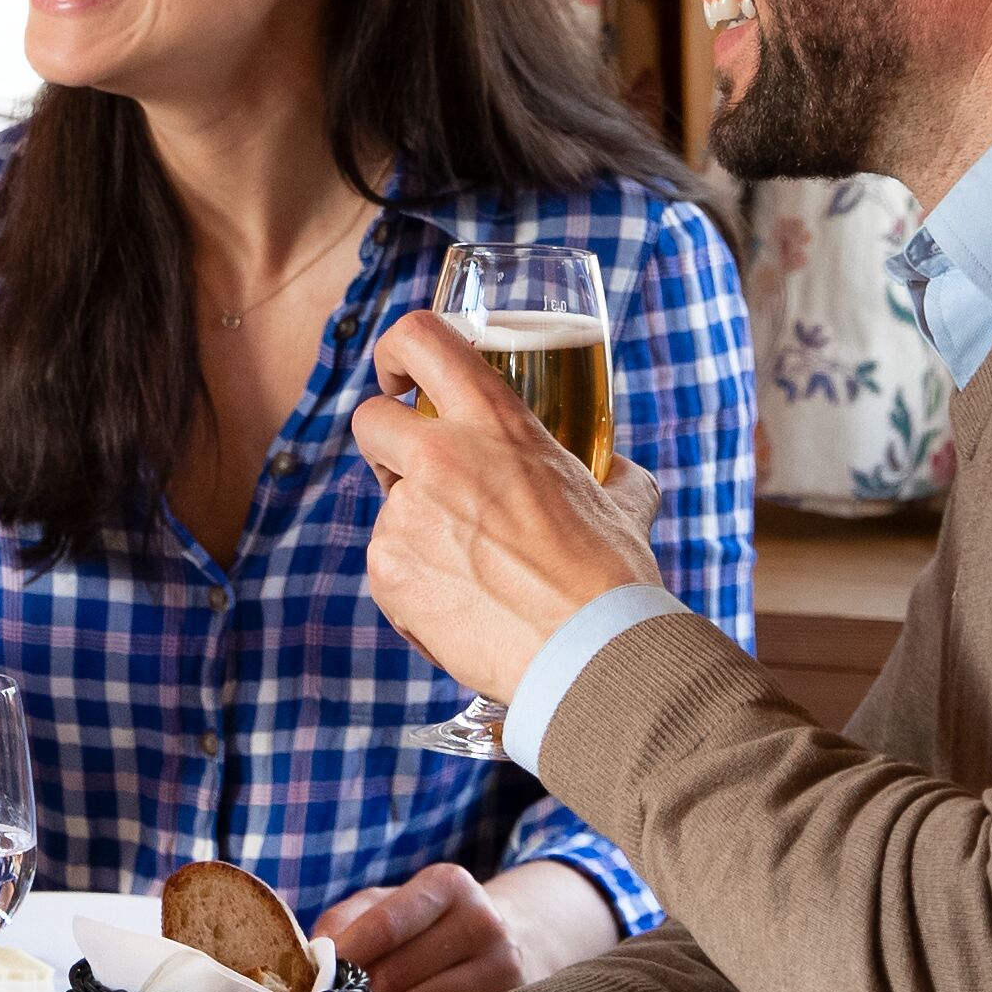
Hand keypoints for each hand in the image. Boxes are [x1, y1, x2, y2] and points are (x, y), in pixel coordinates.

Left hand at [317, 859, 626, 991]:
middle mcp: (482, 922)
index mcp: (447, 885)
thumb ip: (347, 924)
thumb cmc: (424, 924)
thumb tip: (310, 964)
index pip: (386, 924)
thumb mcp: (388, 904)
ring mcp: (501, 968)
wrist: (504, 939)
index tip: (309, 984)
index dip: (345, 957)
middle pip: (402, 971)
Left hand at [348, 309, 660, 712]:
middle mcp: (440, 455)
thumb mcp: (621, 496)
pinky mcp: (386, 570)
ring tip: (478, 574)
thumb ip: (607, 468)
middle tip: (424, 479)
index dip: (396, 352)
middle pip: (370, 419)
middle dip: (388, 445)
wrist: (591, 653)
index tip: (400, 379)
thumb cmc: (612, 576)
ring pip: (387, 506)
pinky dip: (416, 586)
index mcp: (496, 422)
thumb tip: (614, 468)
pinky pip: (387, 566)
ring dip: (418, 530)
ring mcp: (406, 514)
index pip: (420, 338)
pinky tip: (465, 608)